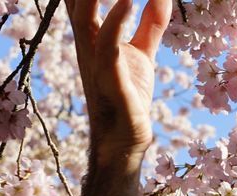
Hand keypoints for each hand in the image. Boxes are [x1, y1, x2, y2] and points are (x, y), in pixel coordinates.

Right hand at [67, 0, 171, 173]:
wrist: (126, 141)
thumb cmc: (130, 96)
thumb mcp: (142, 52)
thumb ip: (150, 22)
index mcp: (92, 32)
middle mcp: (87, 41)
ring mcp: (95, 59)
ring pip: (86, 12)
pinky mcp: (111, 77)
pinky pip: (109, 43)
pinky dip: (118, 18)